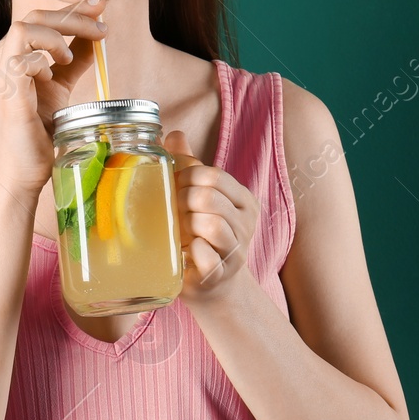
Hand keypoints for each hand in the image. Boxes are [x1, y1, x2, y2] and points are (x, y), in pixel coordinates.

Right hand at [0, 0, 108, 195]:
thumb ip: (73, 63)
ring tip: (70, 59)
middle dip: (73, 16)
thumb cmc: (35, 135)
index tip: (99, 4)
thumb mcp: (59, 89)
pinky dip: (43, 59)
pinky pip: (21, 54)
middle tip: (102, 27)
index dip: (71, 8)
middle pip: (34, 17)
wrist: (21, 173)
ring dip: (58, 36)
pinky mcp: (4, 88)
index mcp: (9, 57)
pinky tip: (52, 76)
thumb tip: (94, 39)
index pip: (40, 21)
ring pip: (25, 26)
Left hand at [163, 129, 259, 305]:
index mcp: (244, 200)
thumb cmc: (201, 236)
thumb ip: (188, 165)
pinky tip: (185, 252)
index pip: (213, 175)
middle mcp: (246, 223)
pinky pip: (205, 256)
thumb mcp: (198, 197)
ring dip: (185, 226)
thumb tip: (173, 133)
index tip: (173, 187)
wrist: (211, 285)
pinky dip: (191, 252)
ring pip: (210, 225)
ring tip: (179, 233)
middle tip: (172, 212)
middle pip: (209, 197)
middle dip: (182, 201)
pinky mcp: (221, 275)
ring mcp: (236, 251)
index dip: (185, 176)